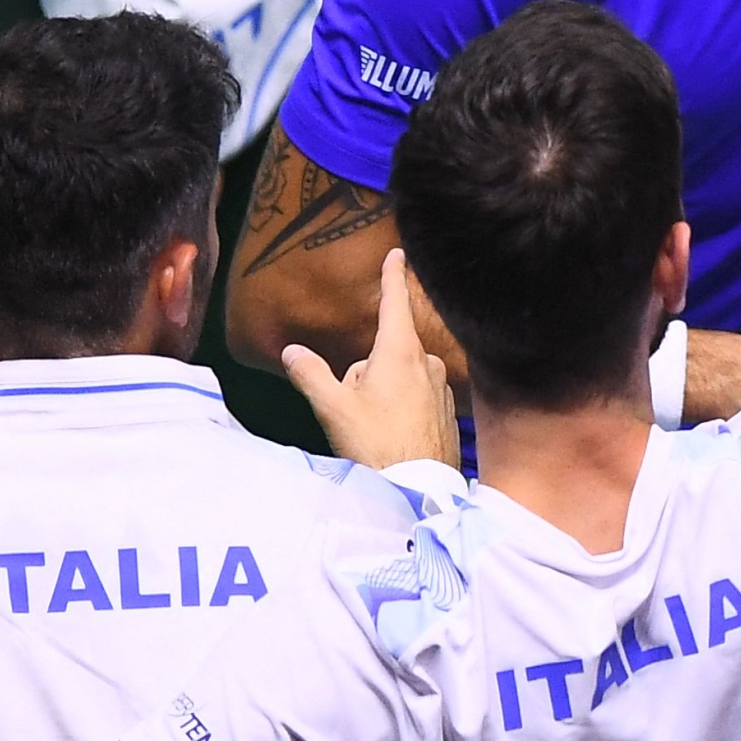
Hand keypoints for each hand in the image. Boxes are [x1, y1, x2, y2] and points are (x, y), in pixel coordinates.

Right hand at [285, 249, 461, 466]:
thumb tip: (292, 351)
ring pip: (399, 376)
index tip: (397, 253)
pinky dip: (401, 408)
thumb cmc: (376, 443)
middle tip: (356, 409)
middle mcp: (427, 362)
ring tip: (375, 428)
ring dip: (383, 392)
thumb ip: (310, 374)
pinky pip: (416, 396)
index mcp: (400, 352)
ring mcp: (442, 385)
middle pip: (384, 350)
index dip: (392, 275)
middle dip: (366, 372)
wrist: (419, 487)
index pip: (394, 302)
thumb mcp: (332, 408)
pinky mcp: (448, 408)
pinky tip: (394, 436)